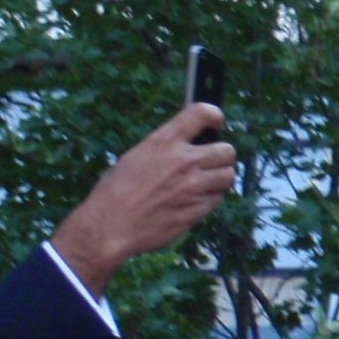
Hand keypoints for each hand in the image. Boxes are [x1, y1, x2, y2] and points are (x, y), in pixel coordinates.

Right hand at [49, 104, 238, 293]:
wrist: (110, 225)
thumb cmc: (117, 190)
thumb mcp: (137, 156)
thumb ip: (167, 147)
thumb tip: (191, 142)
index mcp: (164, 142)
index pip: (202, 113)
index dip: (214, 115)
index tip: (216, 122)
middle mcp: (183, 161)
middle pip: (227, 150)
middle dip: (222, 155)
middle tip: (211, 160)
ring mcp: (193, 187)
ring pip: (228, 175)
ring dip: (220, 177)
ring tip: (203, 181)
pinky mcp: (197, 210)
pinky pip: (217, 198)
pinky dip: (210, 198)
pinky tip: (193, 199)